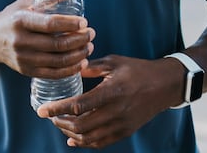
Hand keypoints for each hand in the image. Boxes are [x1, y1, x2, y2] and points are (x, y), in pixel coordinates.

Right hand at [0, 0, 93, 78]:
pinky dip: (70, 69)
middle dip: (79, 40)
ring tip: (89, 46)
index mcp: (21, 20)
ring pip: (57, 61)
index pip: (49, 24)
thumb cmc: (15, 16)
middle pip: (56, 44)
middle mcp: (20, 41)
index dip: (70, 24)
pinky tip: (81, 62)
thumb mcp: (31, 0)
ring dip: (78, 55)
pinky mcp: (26, 71)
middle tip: (91, 33)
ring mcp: (23, 58)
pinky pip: (53, 74)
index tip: (85, 22)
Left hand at [36, 55, 180, 148]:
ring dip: (70, 133)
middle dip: (60, 123)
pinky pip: (100, 142)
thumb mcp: (115, 62)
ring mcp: (121, 124)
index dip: (57, 109)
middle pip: (80, 125)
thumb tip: (71, 68)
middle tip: (50, 116)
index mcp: (112, 91)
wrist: (165, 85)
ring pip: (88, 137)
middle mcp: (116, 111)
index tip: (41, 111)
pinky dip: (84, 143)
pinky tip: (73, 139)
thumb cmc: (138, 70)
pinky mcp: (125, 131)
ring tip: (60, 125)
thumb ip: (92, 67)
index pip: (78, 106)